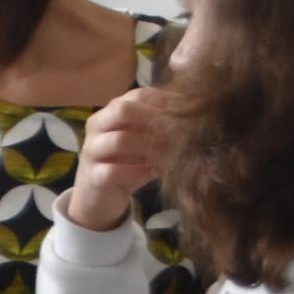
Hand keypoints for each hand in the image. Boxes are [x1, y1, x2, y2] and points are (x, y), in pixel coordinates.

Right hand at [63, 87, 184, 232]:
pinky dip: (138, 171)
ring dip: (151, 147)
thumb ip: (164, 128)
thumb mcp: (146, 142)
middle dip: (156, 120)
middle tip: (182, 133)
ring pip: (120, 140)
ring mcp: (92, 151)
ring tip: (173, 155)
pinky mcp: (92, 177)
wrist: (98, 197)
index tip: (192, 113)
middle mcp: (97, 126)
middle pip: (124, 110)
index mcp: (111, 112)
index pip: (139, 95)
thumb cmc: (127, 164)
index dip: (167, 102)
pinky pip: (114, 171)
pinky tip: (156, 173)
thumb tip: (201, 117)